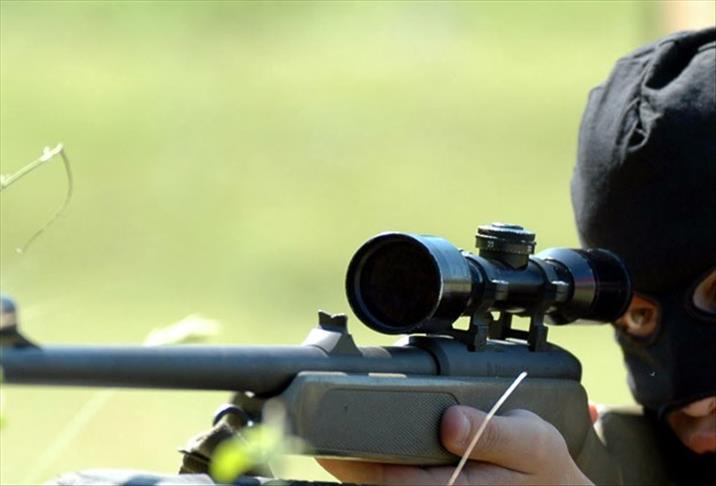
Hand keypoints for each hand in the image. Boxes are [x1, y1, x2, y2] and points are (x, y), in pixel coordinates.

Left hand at [317, 406, 592, 484]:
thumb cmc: (547, 473)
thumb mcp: (531, 443)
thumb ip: (491, 432)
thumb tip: (450, 422)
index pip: (382, 478)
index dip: (345, 459)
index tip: (317, 437)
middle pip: (374, 484)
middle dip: (346, 460)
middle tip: (317, 426)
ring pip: (384, 484)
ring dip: (359, 466)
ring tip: (339, 436)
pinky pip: (400, 482)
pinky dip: (379, 470)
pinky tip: (372, 451)